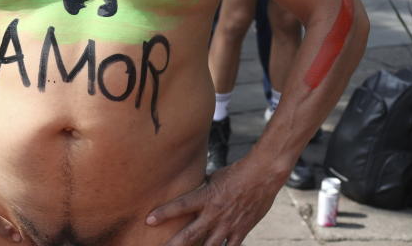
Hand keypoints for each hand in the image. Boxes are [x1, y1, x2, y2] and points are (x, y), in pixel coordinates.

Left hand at [146, 160, 282, 245]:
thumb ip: (202, 187)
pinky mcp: (240, 231)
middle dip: (174, 245)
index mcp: (206, 197)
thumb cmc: (237, 172)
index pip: (180, 206)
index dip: (164, 213)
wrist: (263, 175)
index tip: (148, 220)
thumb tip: (191, 187)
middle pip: (190, 234)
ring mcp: (228, 225)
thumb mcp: (214, 177)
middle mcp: (214, 213)